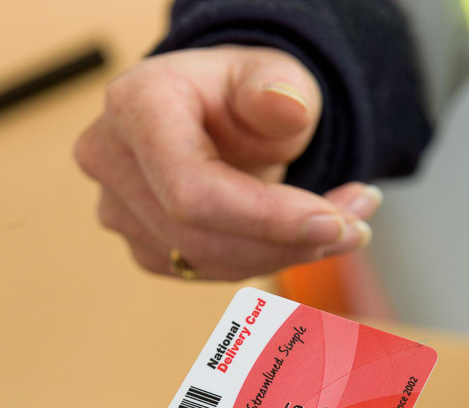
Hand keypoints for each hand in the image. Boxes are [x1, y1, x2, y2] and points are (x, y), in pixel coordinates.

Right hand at [74, 46, 382, 279]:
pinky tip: (295, 237)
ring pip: (208, 262)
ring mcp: (119, 211)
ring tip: (342, 227)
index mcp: (136, 106)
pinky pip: (207, 272)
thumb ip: (278, 87)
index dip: (266, 219)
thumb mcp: (271, 72)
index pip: (194, 191)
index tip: (333, 225)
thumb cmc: (240, 92)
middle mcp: (111, 161)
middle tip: (357, 227)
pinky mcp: (143, 247)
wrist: (214, 114)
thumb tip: (287, 108)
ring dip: (284, 255)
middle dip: (288, 242)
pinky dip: (260, 262)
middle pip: (202, 236)